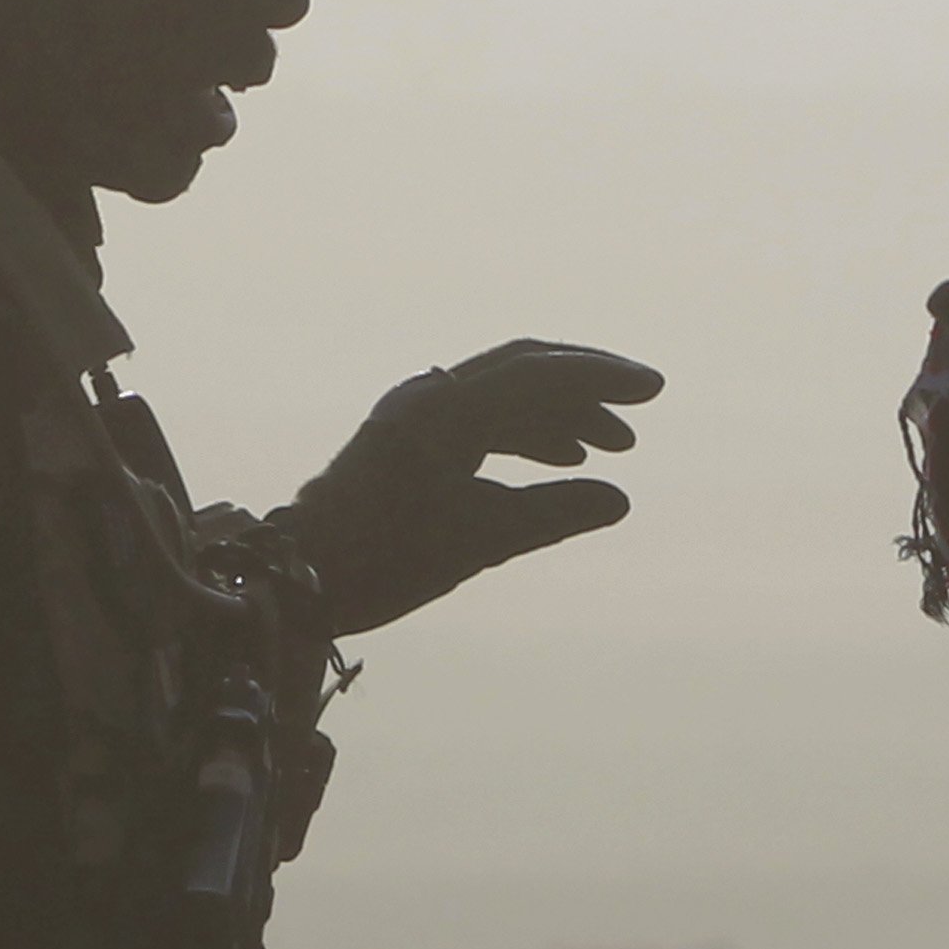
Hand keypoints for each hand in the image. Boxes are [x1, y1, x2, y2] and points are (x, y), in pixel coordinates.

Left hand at [278, 340, 664, 633]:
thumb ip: (552, 515)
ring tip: (609, 447)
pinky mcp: (405, 438)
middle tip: (639, 409)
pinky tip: (557, 460)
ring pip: (502, 397)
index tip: (652, 389)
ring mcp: (413, 414)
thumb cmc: (383, 561)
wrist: (296, 577)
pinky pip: (478, 418)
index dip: (600, 378)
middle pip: (522, 371)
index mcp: (446, 411)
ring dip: (557, 415)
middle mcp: (428, 398)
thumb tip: (618, 499)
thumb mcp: (478, 542)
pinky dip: (523, 433)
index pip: (538, 373)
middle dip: (584, 388)